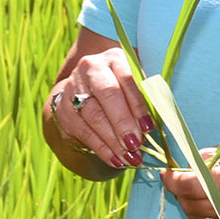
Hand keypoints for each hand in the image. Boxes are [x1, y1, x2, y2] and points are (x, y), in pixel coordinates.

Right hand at [49, 46, 153, 170]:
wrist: (87, 87)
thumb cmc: (122, 87)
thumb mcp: (136, 84)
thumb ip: (146, 97)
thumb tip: (156, 124)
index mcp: (113, 58)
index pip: (127, 79)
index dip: (138, 105)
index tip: (148, 127)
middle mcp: (90, 69)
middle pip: (106, 96)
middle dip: (123, 123)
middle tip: (136, 145)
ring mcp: (73, 88)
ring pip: (93, 116)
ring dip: (113, 141)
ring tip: (130, 158)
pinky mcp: (63, 109)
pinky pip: (84, 132)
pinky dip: (102, 149)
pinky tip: (116, 160)